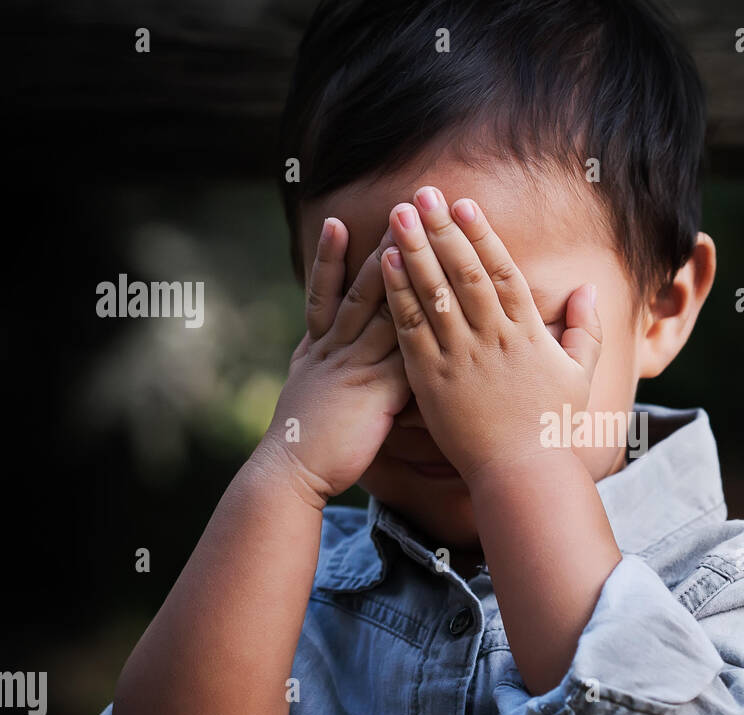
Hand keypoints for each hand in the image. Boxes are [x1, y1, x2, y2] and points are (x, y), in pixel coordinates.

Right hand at [256, 217, 410, 507]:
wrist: (290, 473)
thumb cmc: (304, 444)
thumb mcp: (310, 394)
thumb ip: (325, 369)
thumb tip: (339, 357)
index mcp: (316, 348)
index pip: (324, 291)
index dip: (330, 257)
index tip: (339, 221)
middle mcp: (333, 349)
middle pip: (362, 288)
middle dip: (382, 249)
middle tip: (401, 212)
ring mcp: (354, 367)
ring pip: (386, 311)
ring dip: (409, 276)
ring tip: (427, 244)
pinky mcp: (376, 391)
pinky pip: (408, 353)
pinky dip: (428, 332)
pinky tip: (454, 314)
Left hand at [379, 185, 600, 483]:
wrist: (523, 474)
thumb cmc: (552, 429)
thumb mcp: (581, 375)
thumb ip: (587, 329)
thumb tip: (589, 290)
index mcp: (527, 334)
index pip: (501, 272)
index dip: (481, 234)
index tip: (463, 204)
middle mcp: (492, 338)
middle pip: (463, 272)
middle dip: (442, 229)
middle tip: (421, 194)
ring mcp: (460, 358)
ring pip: (434, 293)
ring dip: (415, 250)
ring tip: (397, 215)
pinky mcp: (432, 381)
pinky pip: (412, 330)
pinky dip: (399, 295)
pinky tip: (387, 266)